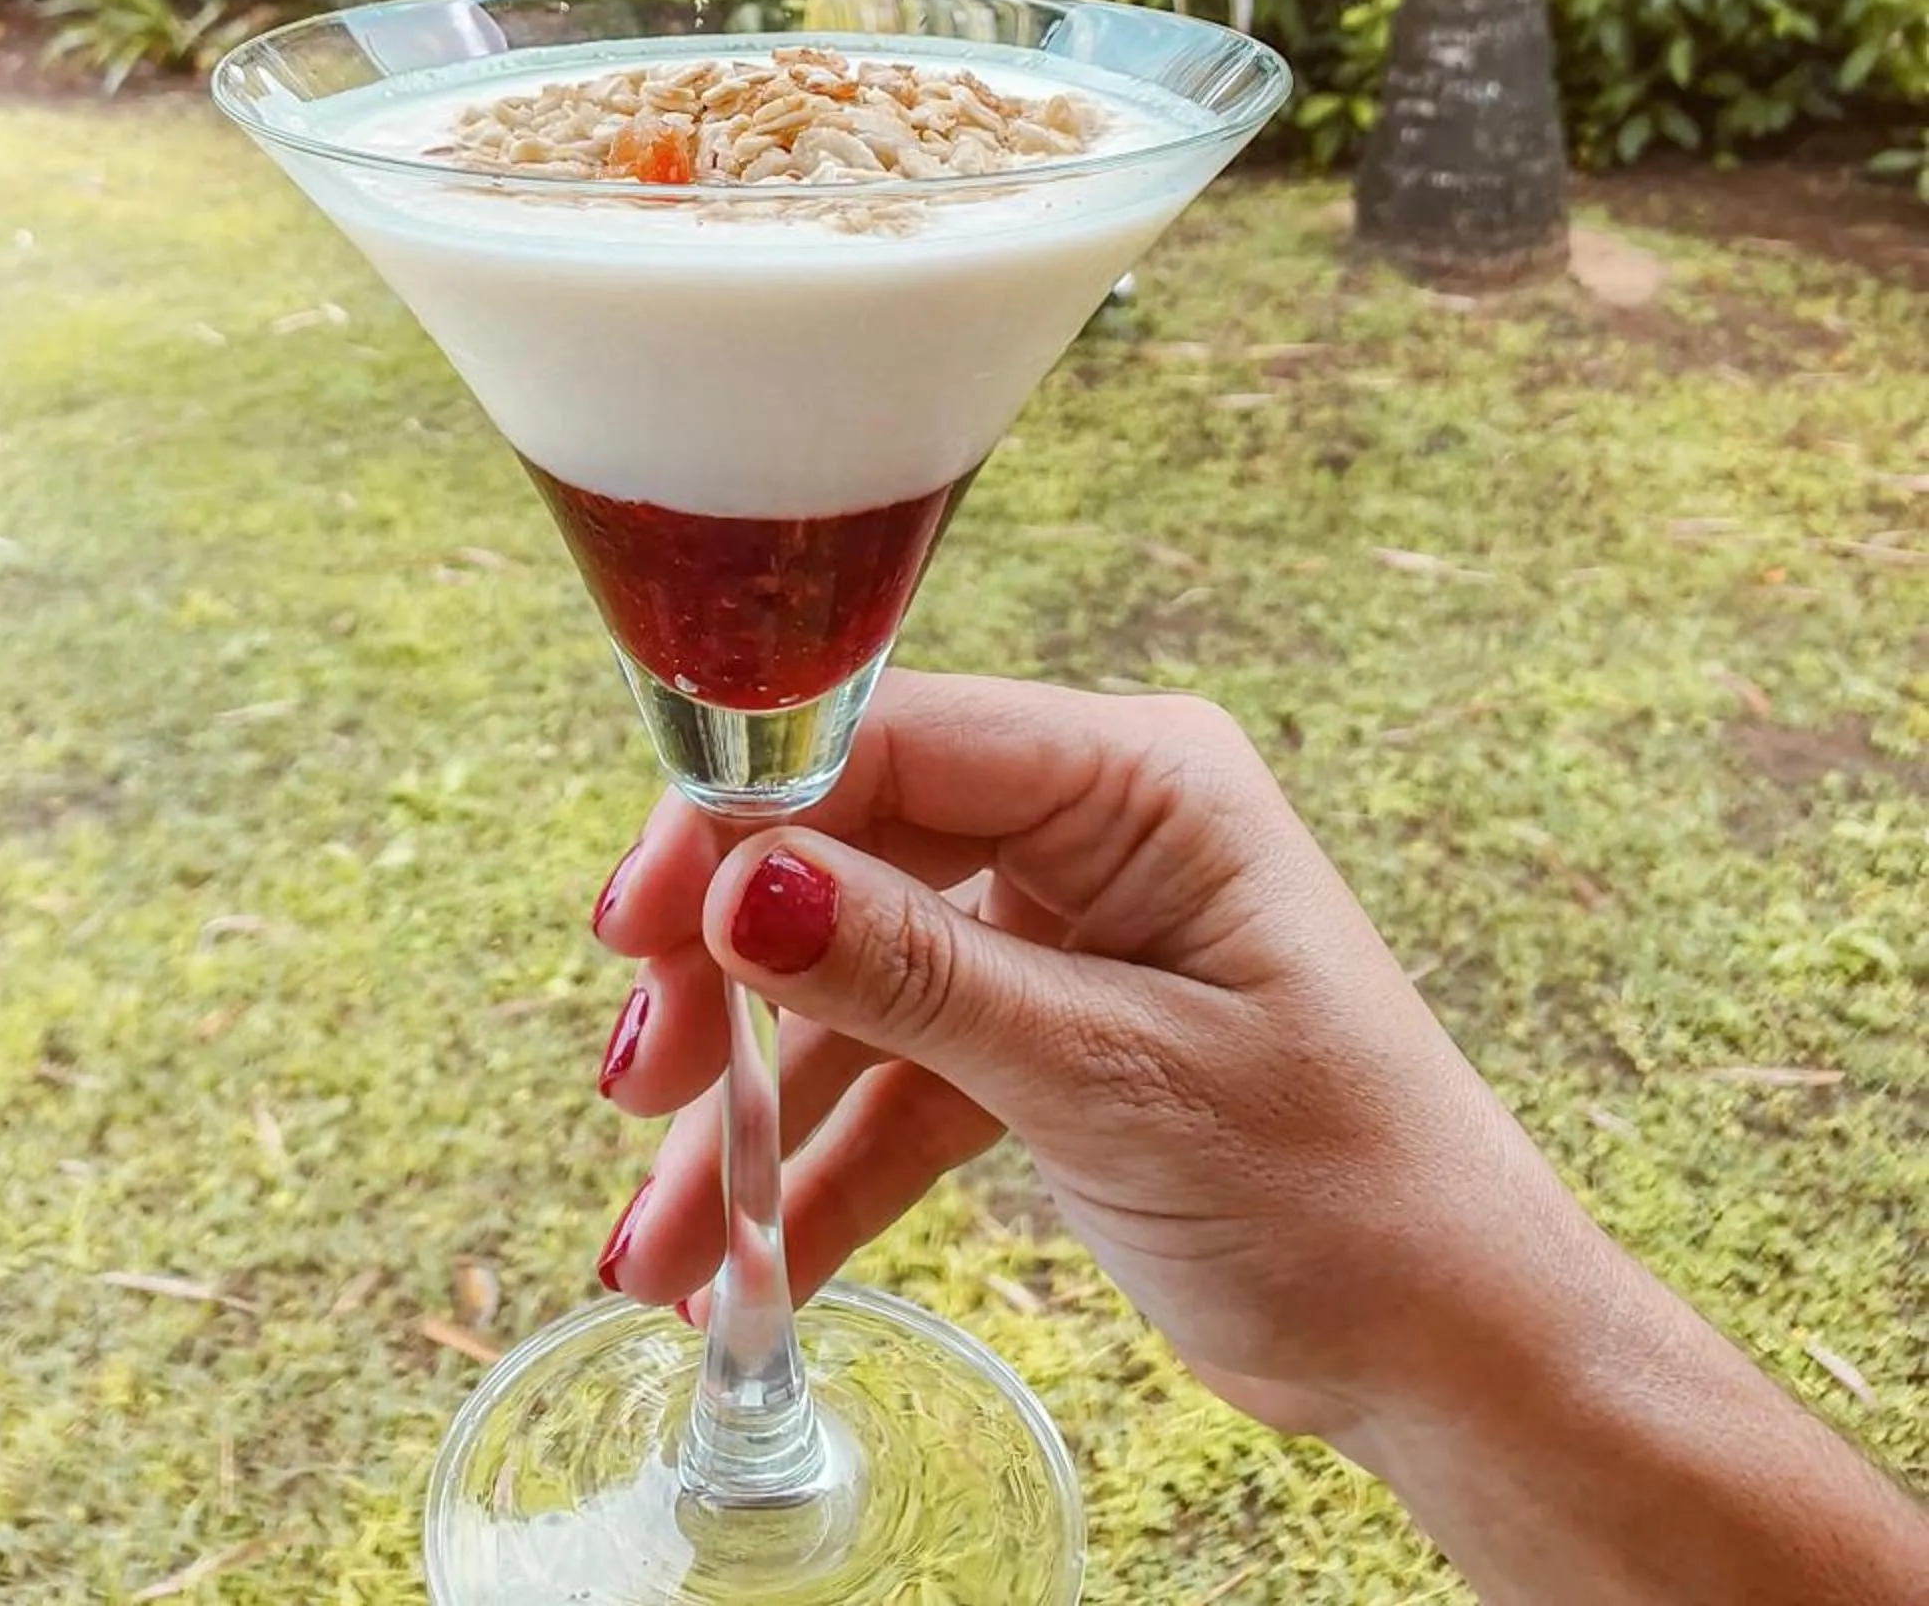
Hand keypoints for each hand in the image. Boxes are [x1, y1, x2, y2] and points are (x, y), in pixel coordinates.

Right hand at [586, 668, 1572, 1444]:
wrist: (1455, 1350)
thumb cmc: (1344, 1189)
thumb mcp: (1110, 1077)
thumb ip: (916, 974)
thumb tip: (740, 886)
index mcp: (1138, 776)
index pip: (893, 739)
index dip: (745, 815)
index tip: (634, 920)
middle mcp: (1092, 825)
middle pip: (850, 855)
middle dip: (731, 979)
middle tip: (639, 1084)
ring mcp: (1064, 929)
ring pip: (856, 983)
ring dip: (759, 1108)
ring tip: (665, 1237)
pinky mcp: (1047, 1031)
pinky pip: (901, 1074)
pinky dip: (825, 1164)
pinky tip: (745, 1262)